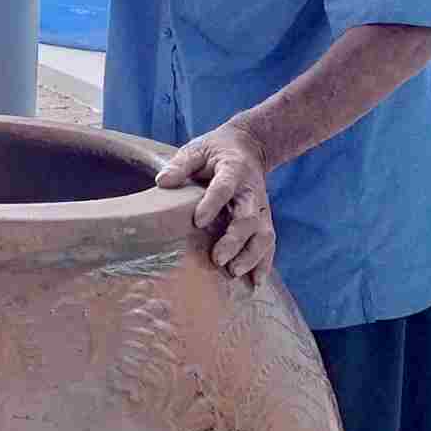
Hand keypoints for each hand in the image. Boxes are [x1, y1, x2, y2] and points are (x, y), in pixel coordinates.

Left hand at [156, 121, 275, 287]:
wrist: (249, 147)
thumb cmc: (214, 151)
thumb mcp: (195, 149)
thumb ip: (179, 165)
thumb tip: (162, 182)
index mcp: (233, 171)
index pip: (224, 188)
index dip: (212, 204)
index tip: (198, 221)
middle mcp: (251, 192)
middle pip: (248, 218)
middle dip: (234, 240)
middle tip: (217, 259)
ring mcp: (260, 208)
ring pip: (263, 234)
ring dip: (251, 256)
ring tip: (233, 272)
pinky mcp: (264, 220)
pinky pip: (269, 244)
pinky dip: (264, 263)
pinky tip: (254, 283)